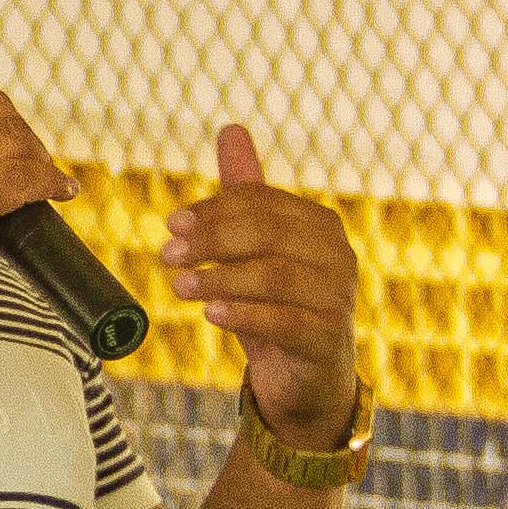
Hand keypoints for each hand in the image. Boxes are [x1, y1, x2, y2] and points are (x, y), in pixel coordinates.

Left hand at [162, 124, 360, 444]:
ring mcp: (339, 297)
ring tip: (179, 286)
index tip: (171, 223)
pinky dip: (243, 314)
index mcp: (320, 224)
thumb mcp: (257, 251)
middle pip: (268, 233)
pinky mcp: (328, 338)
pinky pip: (284, 321)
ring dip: (220, 278)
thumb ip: (245, 197)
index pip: (262, 203)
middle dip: (212, 240)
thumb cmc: (278, 306)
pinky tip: (210, 313)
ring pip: (274, 276)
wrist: (307, 380)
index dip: (213, 210)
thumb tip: (231, 129)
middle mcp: (338, 255)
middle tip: (168, 254)